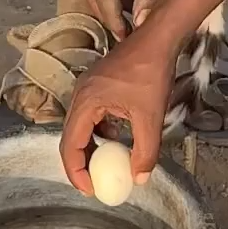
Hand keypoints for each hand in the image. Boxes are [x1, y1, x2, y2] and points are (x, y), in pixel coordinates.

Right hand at [60, 28, 177, 193]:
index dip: (76, 172)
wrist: (157, 38)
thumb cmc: (152, 72)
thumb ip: (145, 151)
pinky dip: (98, 131)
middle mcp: (80, 93)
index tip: (90, 190)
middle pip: (70, 137)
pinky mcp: (97, 84)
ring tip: (105, 165)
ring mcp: (87, 87)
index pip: (69, 145)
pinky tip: (115, 138)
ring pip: (80, 126)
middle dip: (80, 163)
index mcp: (86, 101)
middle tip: (95, 183)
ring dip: (90, 147)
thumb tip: (139, 179)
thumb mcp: (150, 117)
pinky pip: (90, 114)